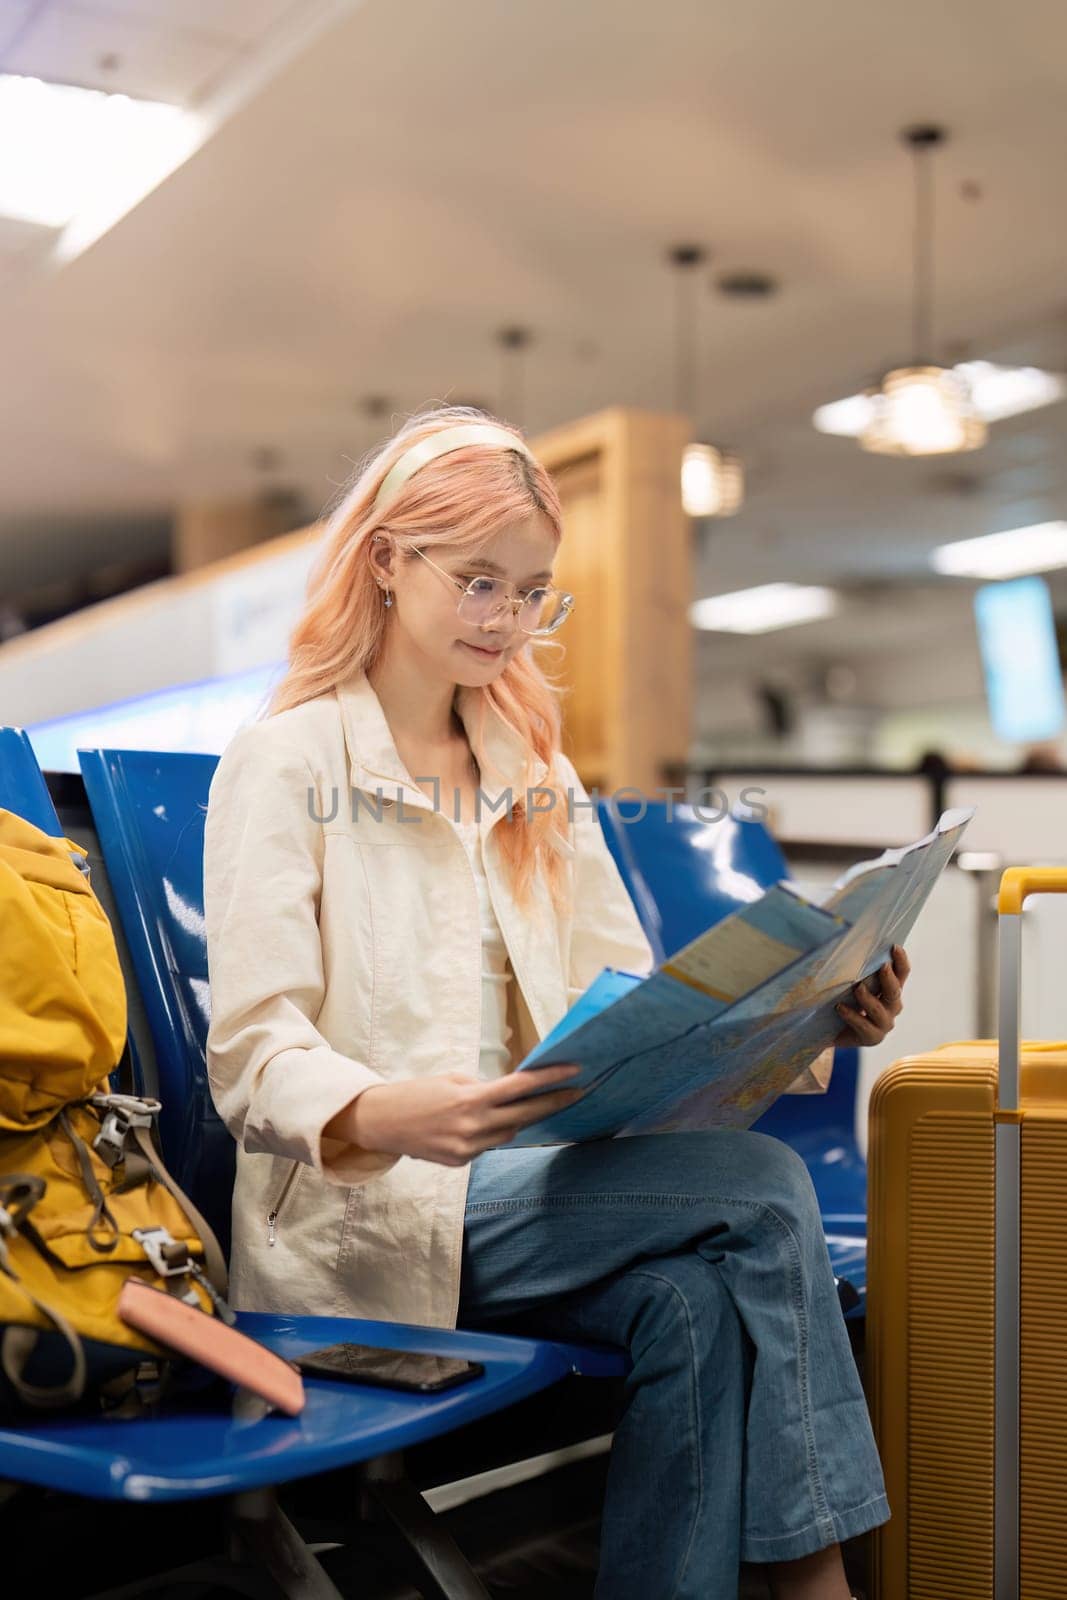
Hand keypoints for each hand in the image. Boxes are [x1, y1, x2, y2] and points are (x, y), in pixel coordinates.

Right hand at [326, 1063, 585, 1167]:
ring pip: (507, 1133)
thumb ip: (482, 1089)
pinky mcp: (459, 1162)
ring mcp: (467, 1149)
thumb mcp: (451, 1081)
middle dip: (554, 1103)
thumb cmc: (415, 1093)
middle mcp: (473, 1127)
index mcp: (471, 1099)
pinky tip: (484, 1124)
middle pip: (525, 1114)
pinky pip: (487, 1146)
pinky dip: (490, 1133)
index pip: (521, 1088)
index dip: (551, 1079)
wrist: (380, 1123)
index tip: (575, 1070)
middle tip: (578, 1092)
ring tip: (531, 1105)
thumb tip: (510, 1096)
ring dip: (518, 1118)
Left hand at [833, 944, 910, 1047]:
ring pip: (880, 1010)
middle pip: (895, 992)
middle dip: (889, 979)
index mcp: (890, 990)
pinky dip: (852, 1015)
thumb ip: (854, 969)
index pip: (901, 974)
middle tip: (882, 967)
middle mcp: (892, 1006)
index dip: (901, 961)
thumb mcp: (849, 982)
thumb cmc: (842, 999)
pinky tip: (840, 1007)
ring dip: (869, 998)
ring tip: (858, 988)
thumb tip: (845, 943)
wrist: (830, 1030)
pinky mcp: (872, 1038)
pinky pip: (864, 1026)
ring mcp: (884, 1023)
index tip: (895, 947)